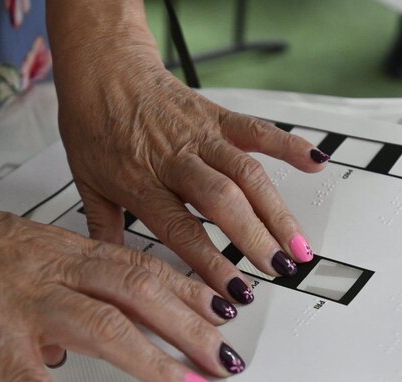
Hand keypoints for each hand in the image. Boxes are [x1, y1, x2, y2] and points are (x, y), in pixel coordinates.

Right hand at [0, 150, 243, 381]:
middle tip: (228, 358)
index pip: (142, 264)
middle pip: (139, 290)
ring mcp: (19, 299)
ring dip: (155, 362)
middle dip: (193, 326)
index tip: (226, 308)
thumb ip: (53, 292)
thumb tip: (72, 346)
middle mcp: (50, 267)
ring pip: (103, 326)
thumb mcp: (14, 255)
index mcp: (60, 248)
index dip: (190, 288)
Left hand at [47, 1, 328, 303]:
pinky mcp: (216, 116)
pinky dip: (288, 145)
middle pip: (222, 201)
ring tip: (297, 244)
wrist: (101, 68)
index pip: (182, 229)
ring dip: (277, 210)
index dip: (211, 263)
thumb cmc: (93, 125)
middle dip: (255, 238)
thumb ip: (103, 230)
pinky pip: (256, 130)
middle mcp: (174, 160)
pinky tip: (314, 163)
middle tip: (278, 269)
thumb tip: (112, 273)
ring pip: (246, 173)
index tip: (233, 292)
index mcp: (140, 182)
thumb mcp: (87, 184)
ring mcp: (199, 136)